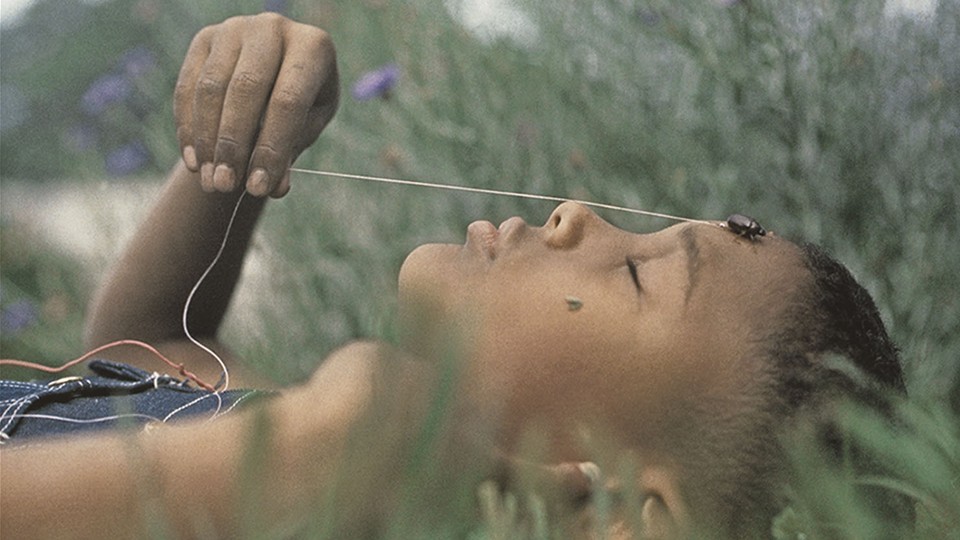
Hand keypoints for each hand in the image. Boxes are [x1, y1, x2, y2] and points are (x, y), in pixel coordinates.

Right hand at [174, 13, 338, 196]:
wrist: (276, 72)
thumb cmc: (301, 105)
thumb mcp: (307, 127)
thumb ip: (291, 152)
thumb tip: (276, 188)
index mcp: (312, 46)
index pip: (288, 101)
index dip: (271, 148)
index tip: (259, 188)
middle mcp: (273, 28)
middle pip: (245, 90)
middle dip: (233, 145)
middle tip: (226, 186)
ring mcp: (235, 29)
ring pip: (211, 89)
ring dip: (207, 142)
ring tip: (211, 182)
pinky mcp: (204, 39)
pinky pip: (188, 88)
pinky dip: (188, 129)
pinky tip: (195, 162)